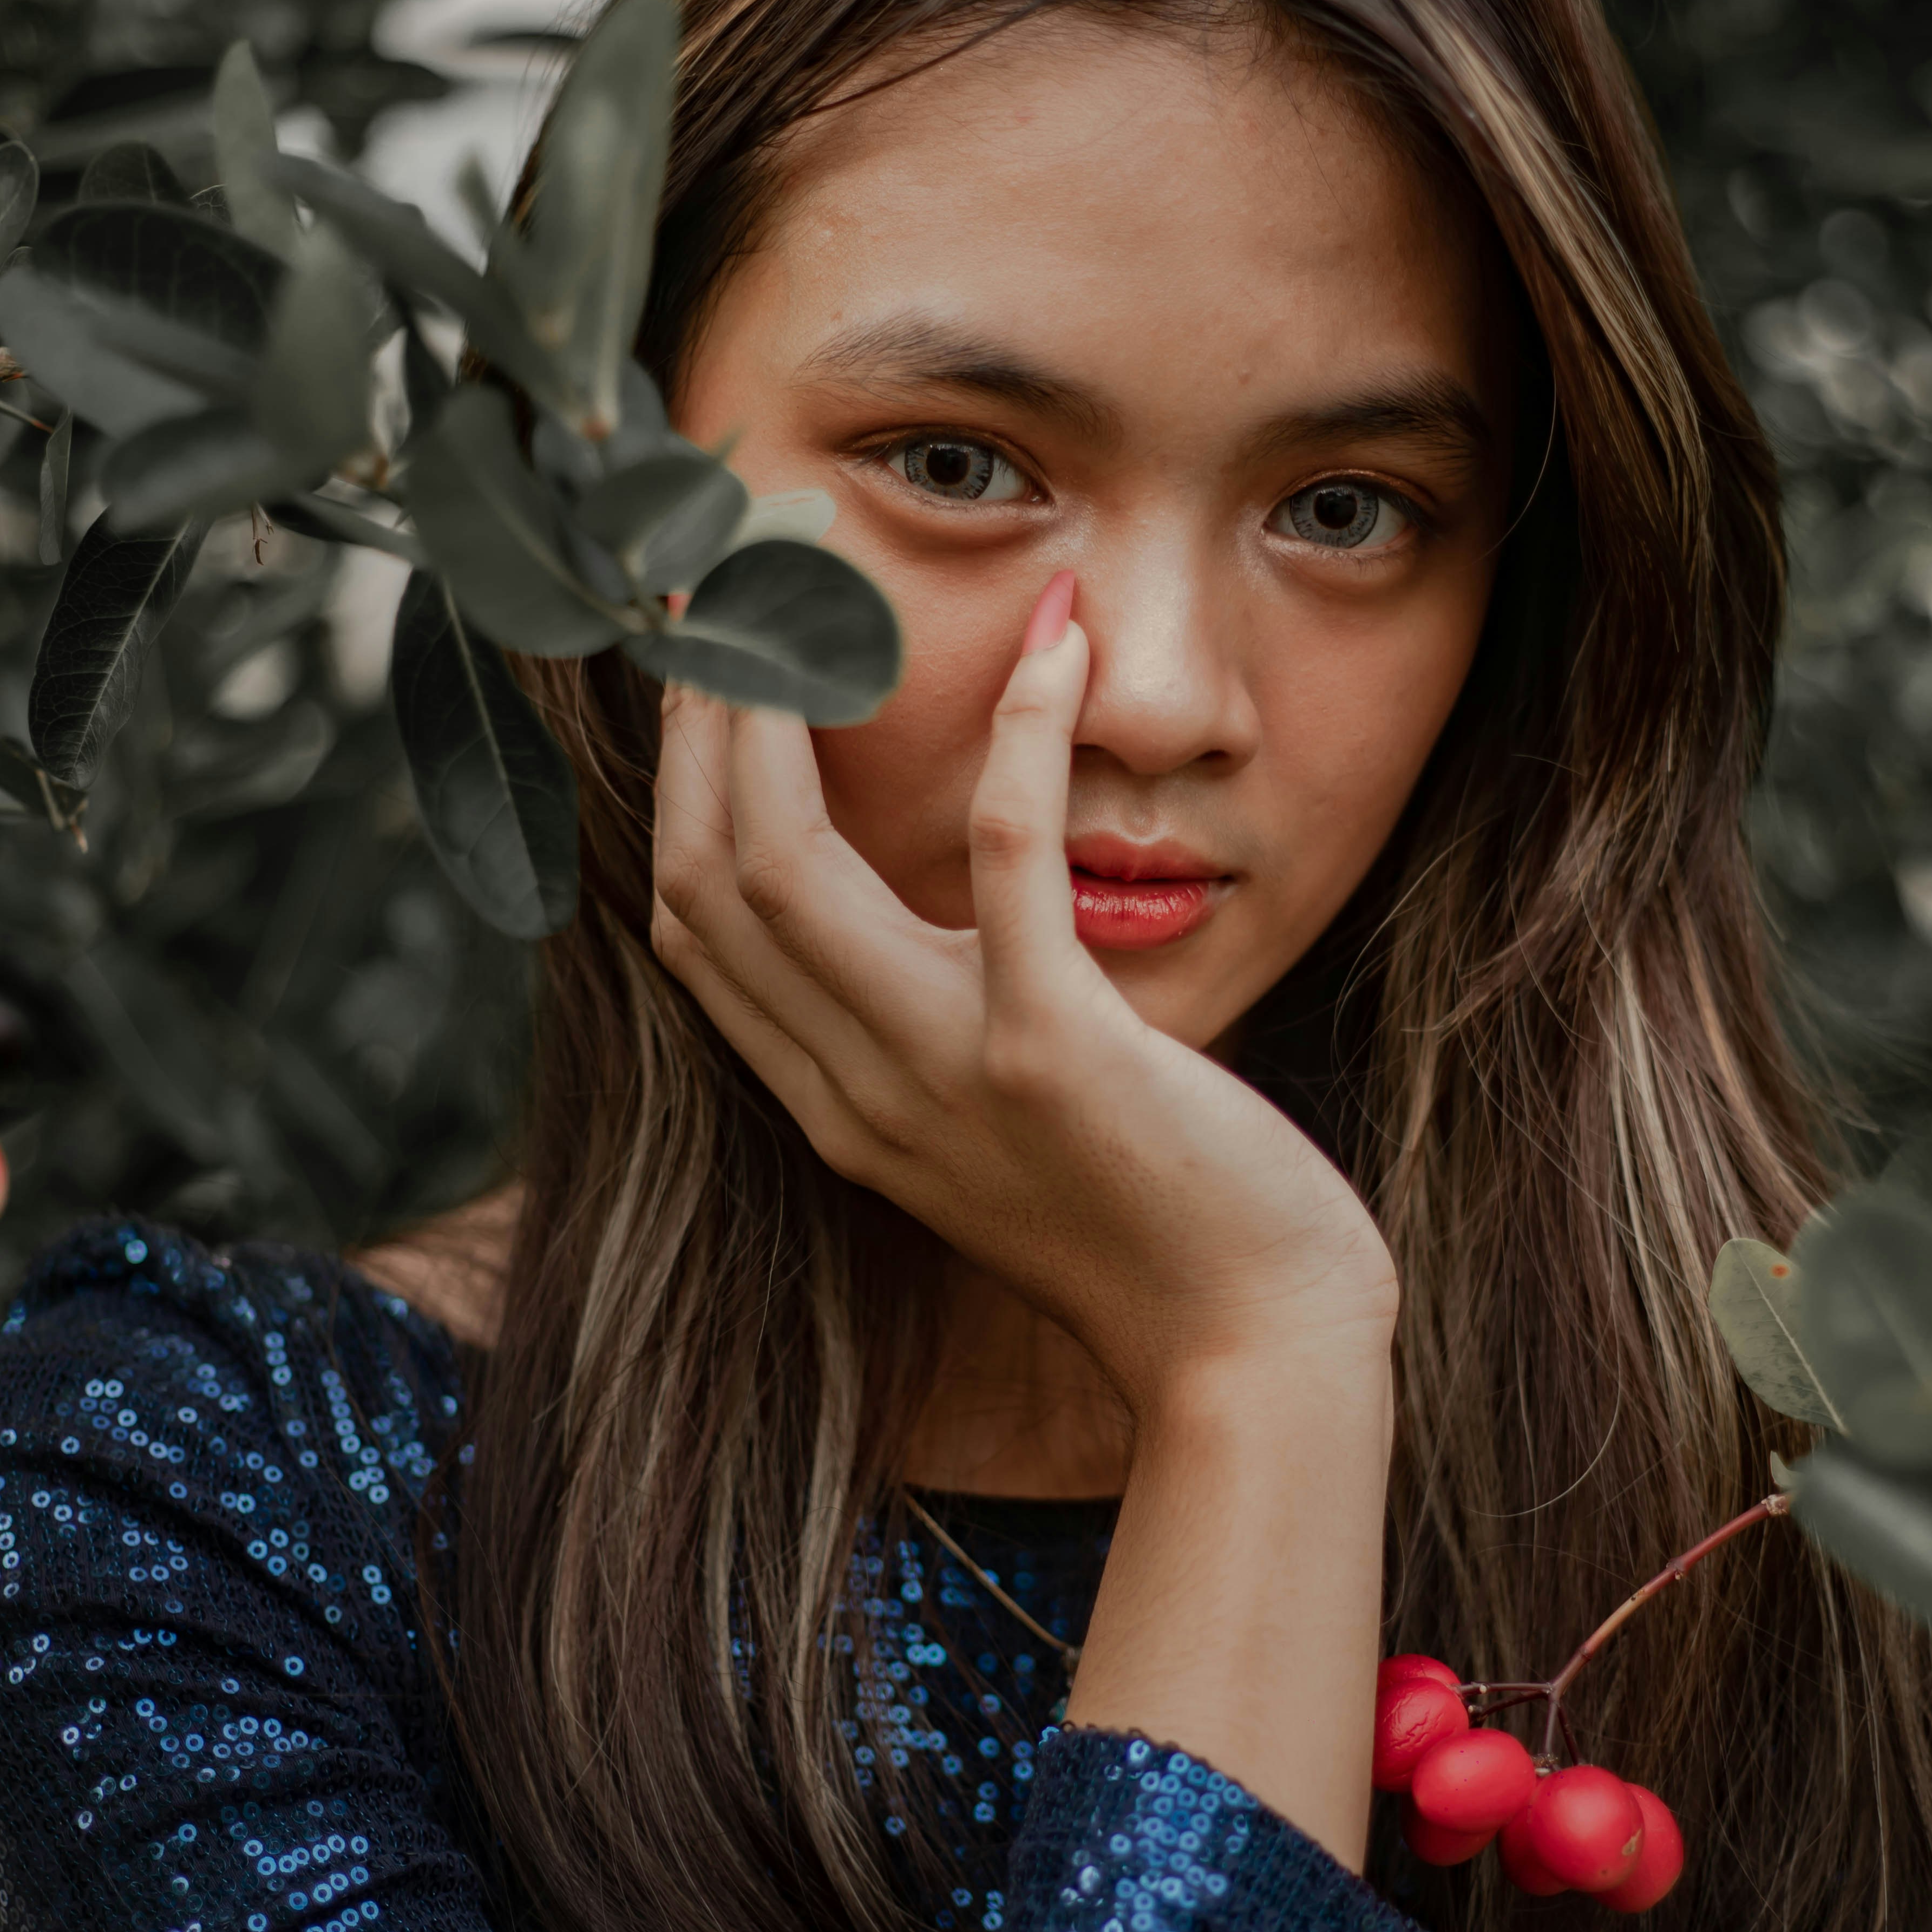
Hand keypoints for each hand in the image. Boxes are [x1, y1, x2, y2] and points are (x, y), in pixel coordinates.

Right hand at [649, 591, 1397, 1425]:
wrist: (1252, 1354)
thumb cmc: (1156, 1227)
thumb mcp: (1001, 1130)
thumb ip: (936, 1035)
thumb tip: (926, 915)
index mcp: (836, 1108)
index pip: (689, 925)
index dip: (679, 781)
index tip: (708, 663)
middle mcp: (858, 1095)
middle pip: (706, 875)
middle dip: (703, 713)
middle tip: (736, 577)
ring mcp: (944, 1076)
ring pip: (789, 863)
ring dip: (791, 703)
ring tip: (823, 579)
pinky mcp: (1054, 1054)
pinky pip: (1002, 860)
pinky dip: (1019, 738)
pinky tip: (1055, 646)